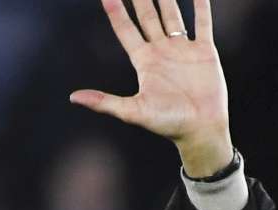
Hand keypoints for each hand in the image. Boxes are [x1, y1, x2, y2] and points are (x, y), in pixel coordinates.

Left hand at [69, 0, 232, 176]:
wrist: (200, 129)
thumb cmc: (167, 123)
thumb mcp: (132, 111)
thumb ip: (104, 102)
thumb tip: (73, 97)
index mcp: (143, 62)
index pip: (126, 30)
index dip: (116, 12)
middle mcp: (161, 51)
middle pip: (147, 17)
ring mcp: (182, 50)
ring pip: (172, 16)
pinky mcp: (204, 51)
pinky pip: (202, 23)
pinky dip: (201, 6)